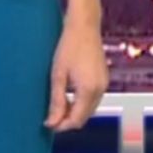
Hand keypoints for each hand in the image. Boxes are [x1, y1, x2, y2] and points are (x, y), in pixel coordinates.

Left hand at [44, 17, 108, 132]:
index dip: (62, 126)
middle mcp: (100, 90)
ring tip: (58, 105)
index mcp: (88, 91)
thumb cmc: (69, 46)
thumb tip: (52, 122)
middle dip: (69, 120)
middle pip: (85, 116)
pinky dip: (82, 101)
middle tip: (51, 116)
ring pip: (90, 108)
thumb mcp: (58, 74)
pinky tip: (70, 95)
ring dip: (75, 111)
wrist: (84, 26)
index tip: (49, 124)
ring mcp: (104, 84)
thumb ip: (56, 101)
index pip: (77, 120)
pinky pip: (94, 98)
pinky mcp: (104, 78)